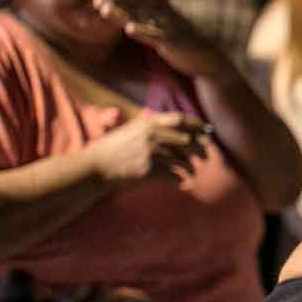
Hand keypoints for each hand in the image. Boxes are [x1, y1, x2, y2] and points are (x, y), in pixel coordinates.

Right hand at [85, 112, 208, 185]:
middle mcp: (153, 135)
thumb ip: (151, 127)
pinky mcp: (150, 171)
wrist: (94, 168)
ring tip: (192, 172)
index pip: (181, 119)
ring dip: (191, 167)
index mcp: (149, 123)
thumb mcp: (131, 130)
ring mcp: (152, 153)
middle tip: (205, 156)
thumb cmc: (112, 149)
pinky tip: (180, 182)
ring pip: (184, 160)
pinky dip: (180, 179)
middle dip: (201, 149)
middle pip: (189, 140)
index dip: (198, 125)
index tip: (207, 131)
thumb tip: (178, 129)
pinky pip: (175, 175)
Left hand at [93, 0, 229, 81]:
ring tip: (103, 9)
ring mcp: (168, 27)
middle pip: (136, 5)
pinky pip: (154, 36)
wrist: (207, 61)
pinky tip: (128, 29)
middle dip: (116, 0)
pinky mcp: (171, 41)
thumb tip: (136, 19)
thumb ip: (153, 22)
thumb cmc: (186, 45)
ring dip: (121, 13)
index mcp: (164, 10)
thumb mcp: (170, 29)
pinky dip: (141, 32)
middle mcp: (164, 15)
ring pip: (139, 17)